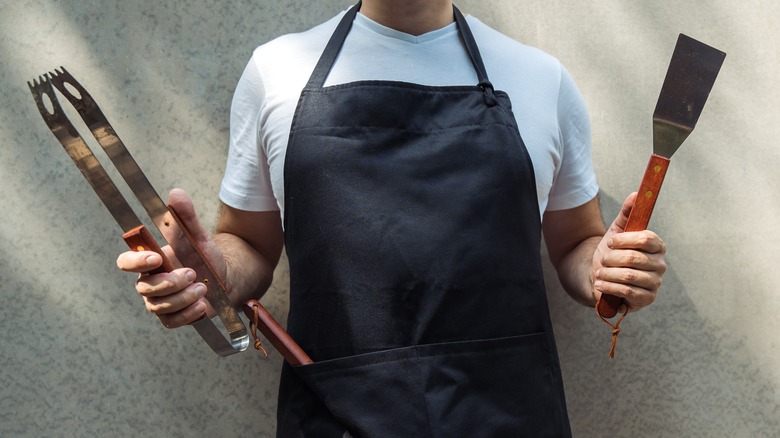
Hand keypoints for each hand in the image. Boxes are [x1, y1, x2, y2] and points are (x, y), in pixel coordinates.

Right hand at [116, 188, 226, 327]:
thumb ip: (185, 217)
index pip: (125, 263)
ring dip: (183, 297)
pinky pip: (171, 321)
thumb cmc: (203, 257)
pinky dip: (188, 314)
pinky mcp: (171, 318)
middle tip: (193, 273)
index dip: (136, 262)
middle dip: (170, 282)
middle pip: (145, 288)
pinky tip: (202, 304)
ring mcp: (158, 303)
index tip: (157, 258)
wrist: (223, 279)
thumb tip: (176, 193)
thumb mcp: (197, 235)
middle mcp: (149, 283)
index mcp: (148, 262)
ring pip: (159, 306)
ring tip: (203, 288)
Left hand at [592, 193, 666, 313]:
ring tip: (600, 272)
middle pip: (634, 258)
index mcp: (657, 246)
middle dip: (611, 258)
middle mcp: (660, 265)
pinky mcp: (646, 299)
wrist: (600, 277)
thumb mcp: (616, 231)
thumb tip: (636, 194)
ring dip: (607, 273)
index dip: (625, 240)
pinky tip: (600, 283)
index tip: (610, 241)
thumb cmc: (611, 253)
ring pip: (628, 276)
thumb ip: (627, 214)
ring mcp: (654, 283)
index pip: (647, 239)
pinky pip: (627, 292)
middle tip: (603, 259)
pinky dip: (609, 287)